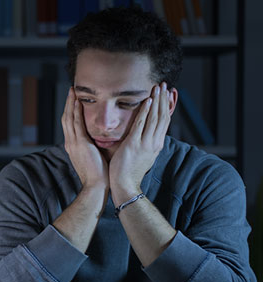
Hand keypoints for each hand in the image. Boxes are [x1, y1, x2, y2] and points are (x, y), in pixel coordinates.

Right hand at [62, 87, 108, 193]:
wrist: (96, 186)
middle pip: (66, 118)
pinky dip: (76, 112)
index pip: (70, 124)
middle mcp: (70, 143)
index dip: (71, 111)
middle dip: (68, 104)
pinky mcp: (80, 144)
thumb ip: (94, 146)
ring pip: (69, 118)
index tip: (75, 100)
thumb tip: (103, 138)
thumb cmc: (99, 174)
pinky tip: (78, 102)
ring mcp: (73, 143)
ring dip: (70, 104)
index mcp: (73, 146)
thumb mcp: (94, 157)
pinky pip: (76, 124)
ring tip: (73, 91)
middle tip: (71, 90)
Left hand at [109, 82, 169, 204]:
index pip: (164, 121)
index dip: (166, 107)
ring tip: (157, 87)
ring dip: (157, 101)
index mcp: (156, 145)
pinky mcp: (134, 145)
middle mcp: (154, 142)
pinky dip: (145, 111)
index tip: (167, 94)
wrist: (125, 186)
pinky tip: (148, 101)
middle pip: (162, 117)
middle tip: (163, 85)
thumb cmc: (129, 171)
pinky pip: (141, 124)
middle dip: (164, 100)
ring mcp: (146, 143)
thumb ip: (143, 142)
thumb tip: (143, 134)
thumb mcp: (142, 155)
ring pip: (154, 117)